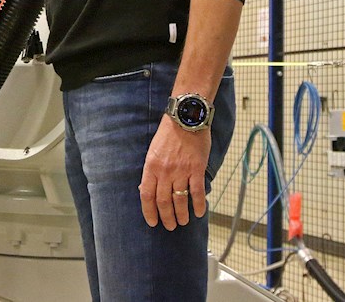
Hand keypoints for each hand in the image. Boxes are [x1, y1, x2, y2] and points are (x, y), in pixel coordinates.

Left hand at [138, 114, 208, 228]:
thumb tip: (145, 189)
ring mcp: (181, 171)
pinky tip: (199, 213)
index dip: (149, 211)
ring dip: (181, 214)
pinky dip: (198, 205)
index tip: (152, 222)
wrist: (185, 118)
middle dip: (166, 217)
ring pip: (180, 200)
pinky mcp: (196, 169)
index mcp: (151, 167)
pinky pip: (196, 192)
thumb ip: (151, 171)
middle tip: (170, 226)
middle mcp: (165, 171)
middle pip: (163, 201)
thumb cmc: (168, 134)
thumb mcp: (153, 151)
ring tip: (183, 222)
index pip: (147, 195)